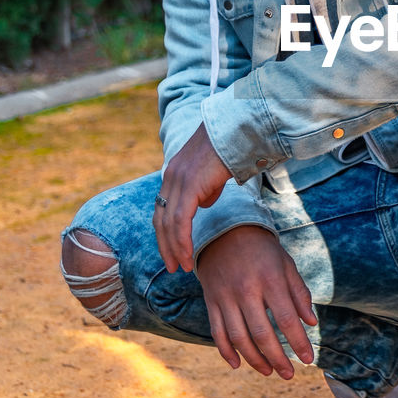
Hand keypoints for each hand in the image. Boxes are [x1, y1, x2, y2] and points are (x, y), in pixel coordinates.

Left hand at [155, 123, 231, 273]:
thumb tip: (203, 204)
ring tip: (183, 267)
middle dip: (165, 246)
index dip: (165, 232)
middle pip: (160, 219)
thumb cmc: (232, 148)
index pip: (163, 209)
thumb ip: (206, 188)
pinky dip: (182, 241)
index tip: (172, 251)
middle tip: (173, 267)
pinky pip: (180, 221)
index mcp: (174, 173)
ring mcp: (177, 181)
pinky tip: (187, 255)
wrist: (237, 130)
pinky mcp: (189, 186)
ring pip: (168, 224)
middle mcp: (170, 177)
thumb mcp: (214, 172)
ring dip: (174, 249)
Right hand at [197, 226, 316, 379]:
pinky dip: (226, 352)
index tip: (309, 359)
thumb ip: (299, 294)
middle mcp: (246, 290)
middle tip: (289, 374)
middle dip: (278, 358)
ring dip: (254, 360)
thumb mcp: (286, 265)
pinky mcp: (211, 301)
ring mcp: (226, 297)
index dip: (298, 343)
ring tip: (269, 371)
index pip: (287, 319)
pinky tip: (238, 365)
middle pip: (261, 334)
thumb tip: (311, 322)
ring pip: (239, 338)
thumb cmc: (263, 250)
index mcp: (270, 279)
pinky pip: (217, 332)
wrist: (225, 231)